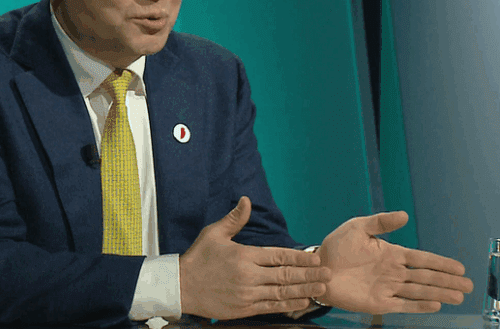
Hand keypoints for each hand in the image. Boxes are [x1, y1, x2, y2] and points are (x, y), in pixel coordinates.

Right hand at [179, 196, 331, 319]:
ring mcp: (247, 294)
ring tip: (321, 288)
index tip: (316, 257)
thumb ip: (234, 219)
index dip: (299, 257)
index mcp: (244, 255)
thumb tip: (247, 200)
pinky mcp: (244, 309)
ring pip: (282, 293)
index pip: (278, 256)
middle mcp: (249, 276)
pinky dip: (288, 305)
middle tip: (328, 273)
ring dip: (304, 290)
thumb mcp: (214, 233)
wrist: (181, 286)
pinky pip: (272, 307)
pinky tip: (302, 302)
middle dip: (309, 274)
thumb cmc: (198, 258)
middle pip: (285, 275)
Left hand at [315, 211, 473, 313]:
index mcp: (390, 253)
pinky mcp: (378, 303)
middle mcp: (392, 272)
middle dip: (447, 281)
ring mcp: (387, 288)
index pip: (421, 259)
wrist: (317, 267)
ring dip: (439, 293)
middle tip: (469, 285)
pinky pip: (402, 305)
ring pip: (419, 291)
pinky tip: (435, 305)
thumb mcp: (358, 227)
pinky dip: (419, 306)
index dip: (440, 263)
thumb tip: (404, 215)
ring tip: (459, 296)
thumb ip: (381, 223)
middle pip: (425, 277)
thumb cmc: (336, 246)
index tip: (459, 266)